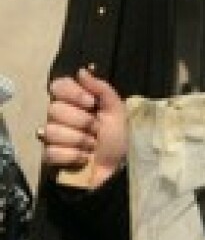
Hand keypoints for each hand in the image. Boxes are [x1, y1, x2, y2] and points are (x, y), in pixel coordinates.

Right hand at [37, 68, 127, 187]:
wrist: (119, 169)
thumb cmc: (119, 138)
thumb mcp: (116, 110)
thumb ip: (101, 87)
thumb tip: (82, 70)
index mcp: (76, 102)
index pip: (57, 86)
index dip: (74, 94)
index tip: (91, 103)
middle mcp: (61, 116)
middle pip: (53, 109)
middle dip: (82, 122)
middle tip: (96, 131)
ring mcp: (53, 137)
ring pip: (51, 131)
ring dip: (79, 140)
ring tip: (92, 146)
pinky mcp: (50, 158)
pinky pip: (50, 151)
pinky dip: (73, 156)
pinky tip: (84, 158)